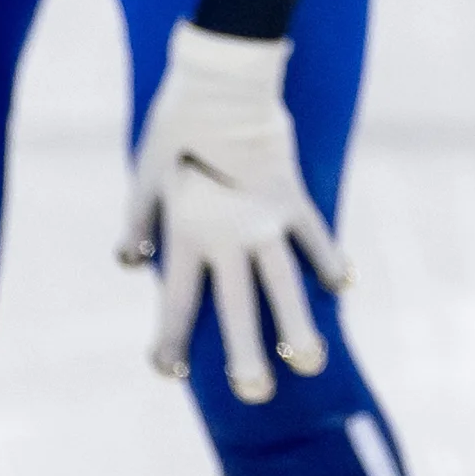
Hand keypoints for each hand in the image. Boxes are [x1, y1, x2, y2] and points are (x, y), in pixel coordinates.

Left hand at [119, 23, 346, 405]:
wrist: (224, 81)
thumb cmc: (175, 125)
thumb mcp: (144, 174)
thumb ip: (139, 222)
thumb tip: (130, 266)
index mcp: (186, 233)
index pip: (179, 302)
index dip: (173, 341)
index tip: (171, 372)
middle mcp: (229, 236)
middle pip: (239, 308)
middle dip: (247, 355)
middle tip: (255, 394)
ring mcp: (267, 219)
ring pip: (285, 285)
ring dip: (298, 327)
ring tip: (310, 363)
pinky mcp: (294, 197)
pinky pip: (316, 237)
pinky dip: (329, 261)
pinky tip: (343, 287)